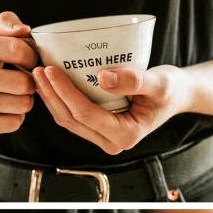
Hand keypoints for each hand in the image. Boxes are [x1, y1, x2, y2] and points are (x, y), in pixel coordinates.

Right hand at [0, 11, 37, 134]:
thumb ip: (5, 23)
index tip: (28, 60)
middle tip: (22, 80)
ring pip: (22, 104)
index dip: (31, 56)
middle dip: (30, 81)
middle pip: (23, 83)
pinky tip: (5, 108)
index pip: (18, 50)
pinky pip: (14, 122)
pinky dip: (16, 116)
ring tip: (14, 94)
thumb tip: (24, 31)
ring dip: (25, 100)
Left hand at [33, 64, 188, 154]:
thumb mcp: (160, 82)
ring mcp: (102, 138)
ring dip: (51, 99)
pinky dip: (59, 100)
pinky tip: (49, 85)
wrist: (176, 96)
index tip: (50, 70)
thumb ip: (134, 81)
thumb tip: (103, 78)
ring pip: (68, 121)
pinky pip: (73, 117)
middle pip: (71, 120)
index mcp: (124, 135)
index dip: (65, 92)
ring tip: (38, 76)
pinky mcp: (97, 129)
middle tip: (37, 70)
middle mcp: (110, 142)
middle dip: (51, 95)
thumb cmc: (171, 89)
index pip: (85, 114)